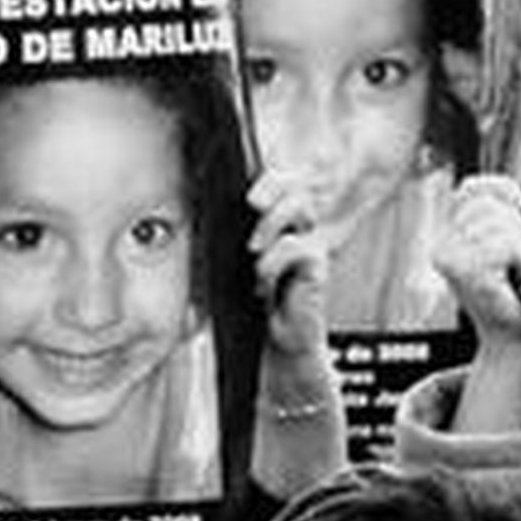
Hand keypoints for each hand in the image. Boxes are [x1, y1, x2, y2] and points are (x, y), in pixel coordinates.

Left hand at [249, 171, 328, 360]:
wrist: (278, 339)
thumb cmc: (257, 303)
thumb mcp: (236, 266)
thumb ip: (230, 240)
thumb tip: (204, 218)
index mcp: (280, 223)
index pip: (280, 185)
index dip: (268, 181)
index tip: (247, 190)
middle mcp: (298, 228)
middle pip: (295, 185)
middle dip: (273, 187)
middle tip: (253, 202)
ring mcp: (310, 245)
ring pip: (299, 207)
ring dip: (271, 225)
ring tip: (253, 249)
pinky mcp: (316, 266)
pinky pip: (296, 246)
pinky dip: (273, 262)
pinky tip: (264, 283)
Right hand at [433, 175, 520, 349]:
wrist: (517, 342)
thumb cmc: (519, 298)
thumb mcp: (511, 247)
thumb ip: (504, 218)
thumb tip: (517, 197)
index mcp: (450, 240)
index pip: (469, 190)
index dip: (499, 188)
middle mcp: (442, 249)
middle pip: (488, 205)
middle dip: (517, 230)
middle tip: (519, 265)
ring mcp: (449, 260)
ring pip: (498, 224)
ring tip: (519, 275)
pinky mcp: (464, 272)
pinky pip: (505, 245)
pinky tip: (519, 281)